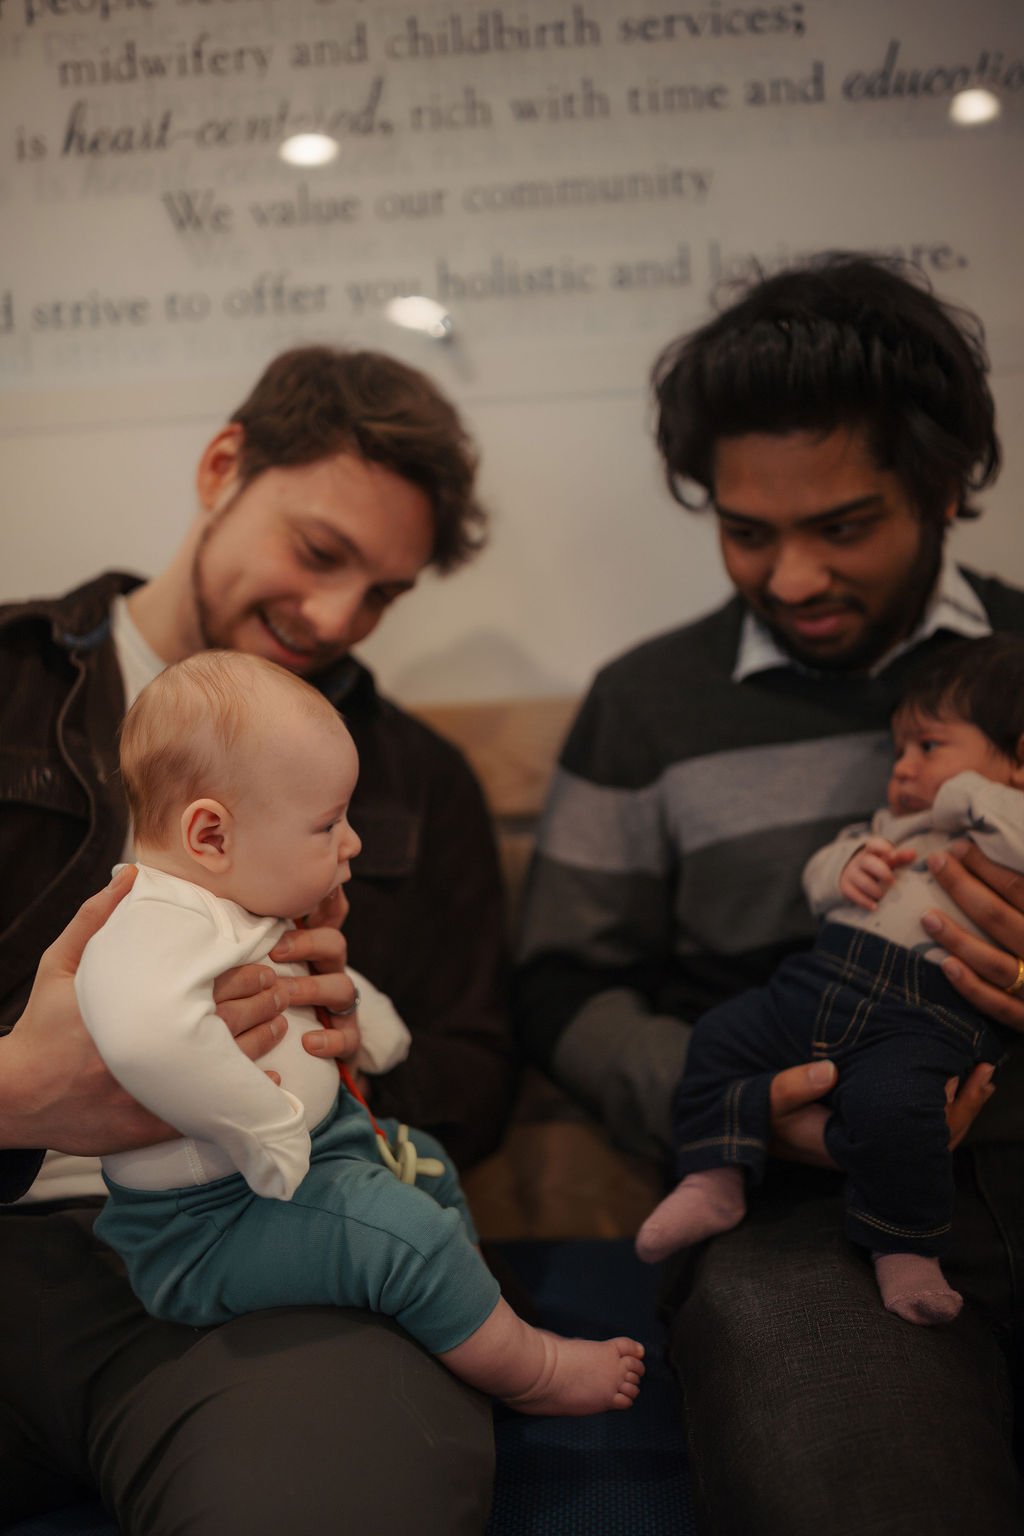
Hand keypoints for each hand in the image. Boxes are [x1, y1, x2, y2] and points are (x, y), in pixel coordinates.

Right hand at [0, 868, 301, 1154]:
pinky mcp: (152, 1125)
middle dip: (262, 1001)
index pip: (211, 984)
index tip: (262, 964)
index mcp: (140, 1005)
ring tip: (280, 1022)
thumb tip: (130, 876)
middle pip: (229, 1020)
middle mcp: (153, 1046)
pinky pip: (210, 1110)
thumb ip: (96, 919)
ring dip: (261, 1040)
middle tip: (280, 989)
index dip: (246, 973)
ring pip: (227, 1064)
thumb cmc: (42, 1027)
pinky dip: (242, 1095)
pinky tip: (266, 1084)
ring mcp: (155, 1089)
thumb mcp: (61, 965)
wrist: (16, 1095)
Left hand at [269, 887, 361, 1063]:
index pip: (328, 916)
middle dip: (308, 943)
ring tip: (284, 995)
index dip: (325, 900)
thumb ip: (252, 941)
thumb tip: (225, 900)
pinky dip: (330, 1038)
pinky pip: (348, 1036)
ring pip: (342, 987)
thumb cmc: (266, 1005)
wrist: (293, 1059)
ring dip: (312, 988)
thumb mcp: (259, 968)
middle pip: (335, 944)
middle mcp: (329, 972)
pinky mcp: (346, 1038)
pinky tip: (308, 1041)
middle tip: (276, 951)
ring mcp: (340, 1006)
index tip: (306, 893)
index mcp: (311, 952)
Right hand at [766, 1057, 991, 1167]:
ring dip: (960, 1105)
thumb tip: (828, 1070)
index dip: (940, 1113)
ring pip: (933, 1135)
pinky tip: (956, 1080)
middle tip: (983, 1071)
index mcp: (856, 1147)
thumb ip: (792, 1087)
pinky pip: (921, 1126)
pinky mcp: (877, 1133)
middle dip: (963, 1107)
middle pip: (934, 1139)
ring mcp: (878, 1145)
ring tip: (982, 1072)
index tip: (953, 1078)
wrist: (754, 1128)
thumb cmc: (764, 1116)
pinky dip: (943, 1104)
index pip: (912, 1139)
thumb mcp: (770, 1101)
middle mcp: (874, 1151)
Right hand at [839, 837, 915, 909]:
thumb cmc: (878, 867)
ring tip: (883, 896)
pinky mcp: (846, 886)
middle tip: (892, 881)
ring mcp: (851, 873)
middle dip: (881, 872)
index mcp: (871, 851)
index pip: (874, 845)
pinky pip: (853, 894)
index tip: (891, 854)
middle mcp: (860, 861)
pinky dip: (864, 901)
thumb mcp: (888, 860)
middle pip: (868, 862)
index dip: (882, 848)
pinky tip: (874, 906)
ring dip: (874, 889)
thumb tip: (913, 853)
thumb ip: (901, 857)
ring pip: (861, 881)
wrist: (854, 875)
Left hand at [923, 842, 1023, 1031]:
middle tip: (935, 863)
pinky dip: (971, 986)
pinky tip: (946, 965)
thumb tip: (998, 855)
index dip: (986, 866)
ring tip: (927, 916)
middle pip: (999, 918)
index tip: (957, 848)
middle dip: (963, 888)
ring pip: (994, 962)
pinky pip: (997, 1005)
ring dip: (958, 938)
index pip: (1018, 888)